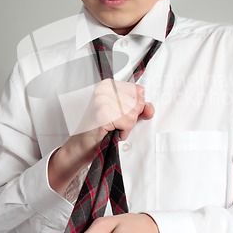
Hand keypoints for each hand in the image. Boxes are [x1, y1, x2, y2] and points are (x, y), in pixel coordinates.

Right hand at [49, 80, 153, 194]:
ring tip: (111, 128)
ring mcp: (102, 100)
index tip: (121, 113)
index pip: (138, 91)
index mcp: (108, 85)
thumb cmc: (100, 131)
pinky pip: (128, 123)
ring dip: (126, 127)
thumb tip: (150, 107)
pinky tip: (110, 132)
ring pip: (133, 114)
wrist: (82, 147)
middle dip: (130, 118)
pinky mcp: (103, 113)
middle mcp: (104, 89)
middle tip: (114, 123)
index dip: (135, 107)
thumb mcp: (123, 114)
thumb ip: (139, 108)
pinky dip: (122, 132)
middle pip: (137, 103)